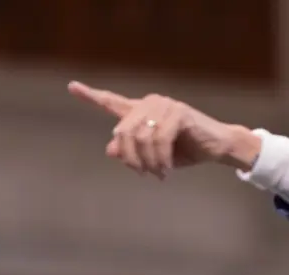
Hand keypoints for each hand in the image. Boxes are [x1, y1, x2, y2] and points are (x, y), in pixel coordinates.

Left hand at [67, 81, 262, 178]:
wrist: (217, 147)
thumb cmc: (184, 150)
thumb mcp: (153, 156)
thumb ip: (130, 151)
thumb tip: (110, 149)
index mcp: (141, 111)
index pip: (112, 102)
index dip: (91, 96)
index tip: (71, 86)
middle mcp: (150, 103)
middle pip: (123, 132)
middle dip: (131, 159)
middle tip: (144, 175)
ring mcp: (164, 105)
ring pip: (140, 138)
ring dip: (148, 162)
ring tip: (158, 174)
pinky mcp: (179, 113)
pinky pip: (159, 139)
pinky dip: (161, 159)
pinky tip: (167, 169)